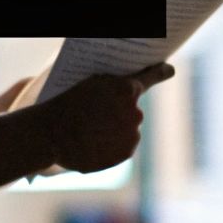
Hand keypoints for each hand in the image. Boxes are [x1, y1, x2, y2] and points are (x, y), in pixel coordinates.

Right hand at [38, 64, 173, 173]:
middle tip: (95, 117)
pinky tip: (95, 143)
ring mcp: (133, 132)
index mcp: (127, 89)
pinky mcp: (127, 152)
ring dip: (115, 130)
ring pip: (128, 128)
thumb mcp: (90, 85)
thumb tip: (128, 90)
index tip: (169, 70)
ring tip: (90, 133)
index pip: (150, 76)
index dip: (160, 72)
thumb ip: (113, 86)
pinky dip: (113, 145)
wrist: (53, 135)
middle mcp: (136, 111)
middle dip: (118, 112)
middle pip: (132, 109)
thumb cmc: (67, 106)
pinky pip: (124, 145)